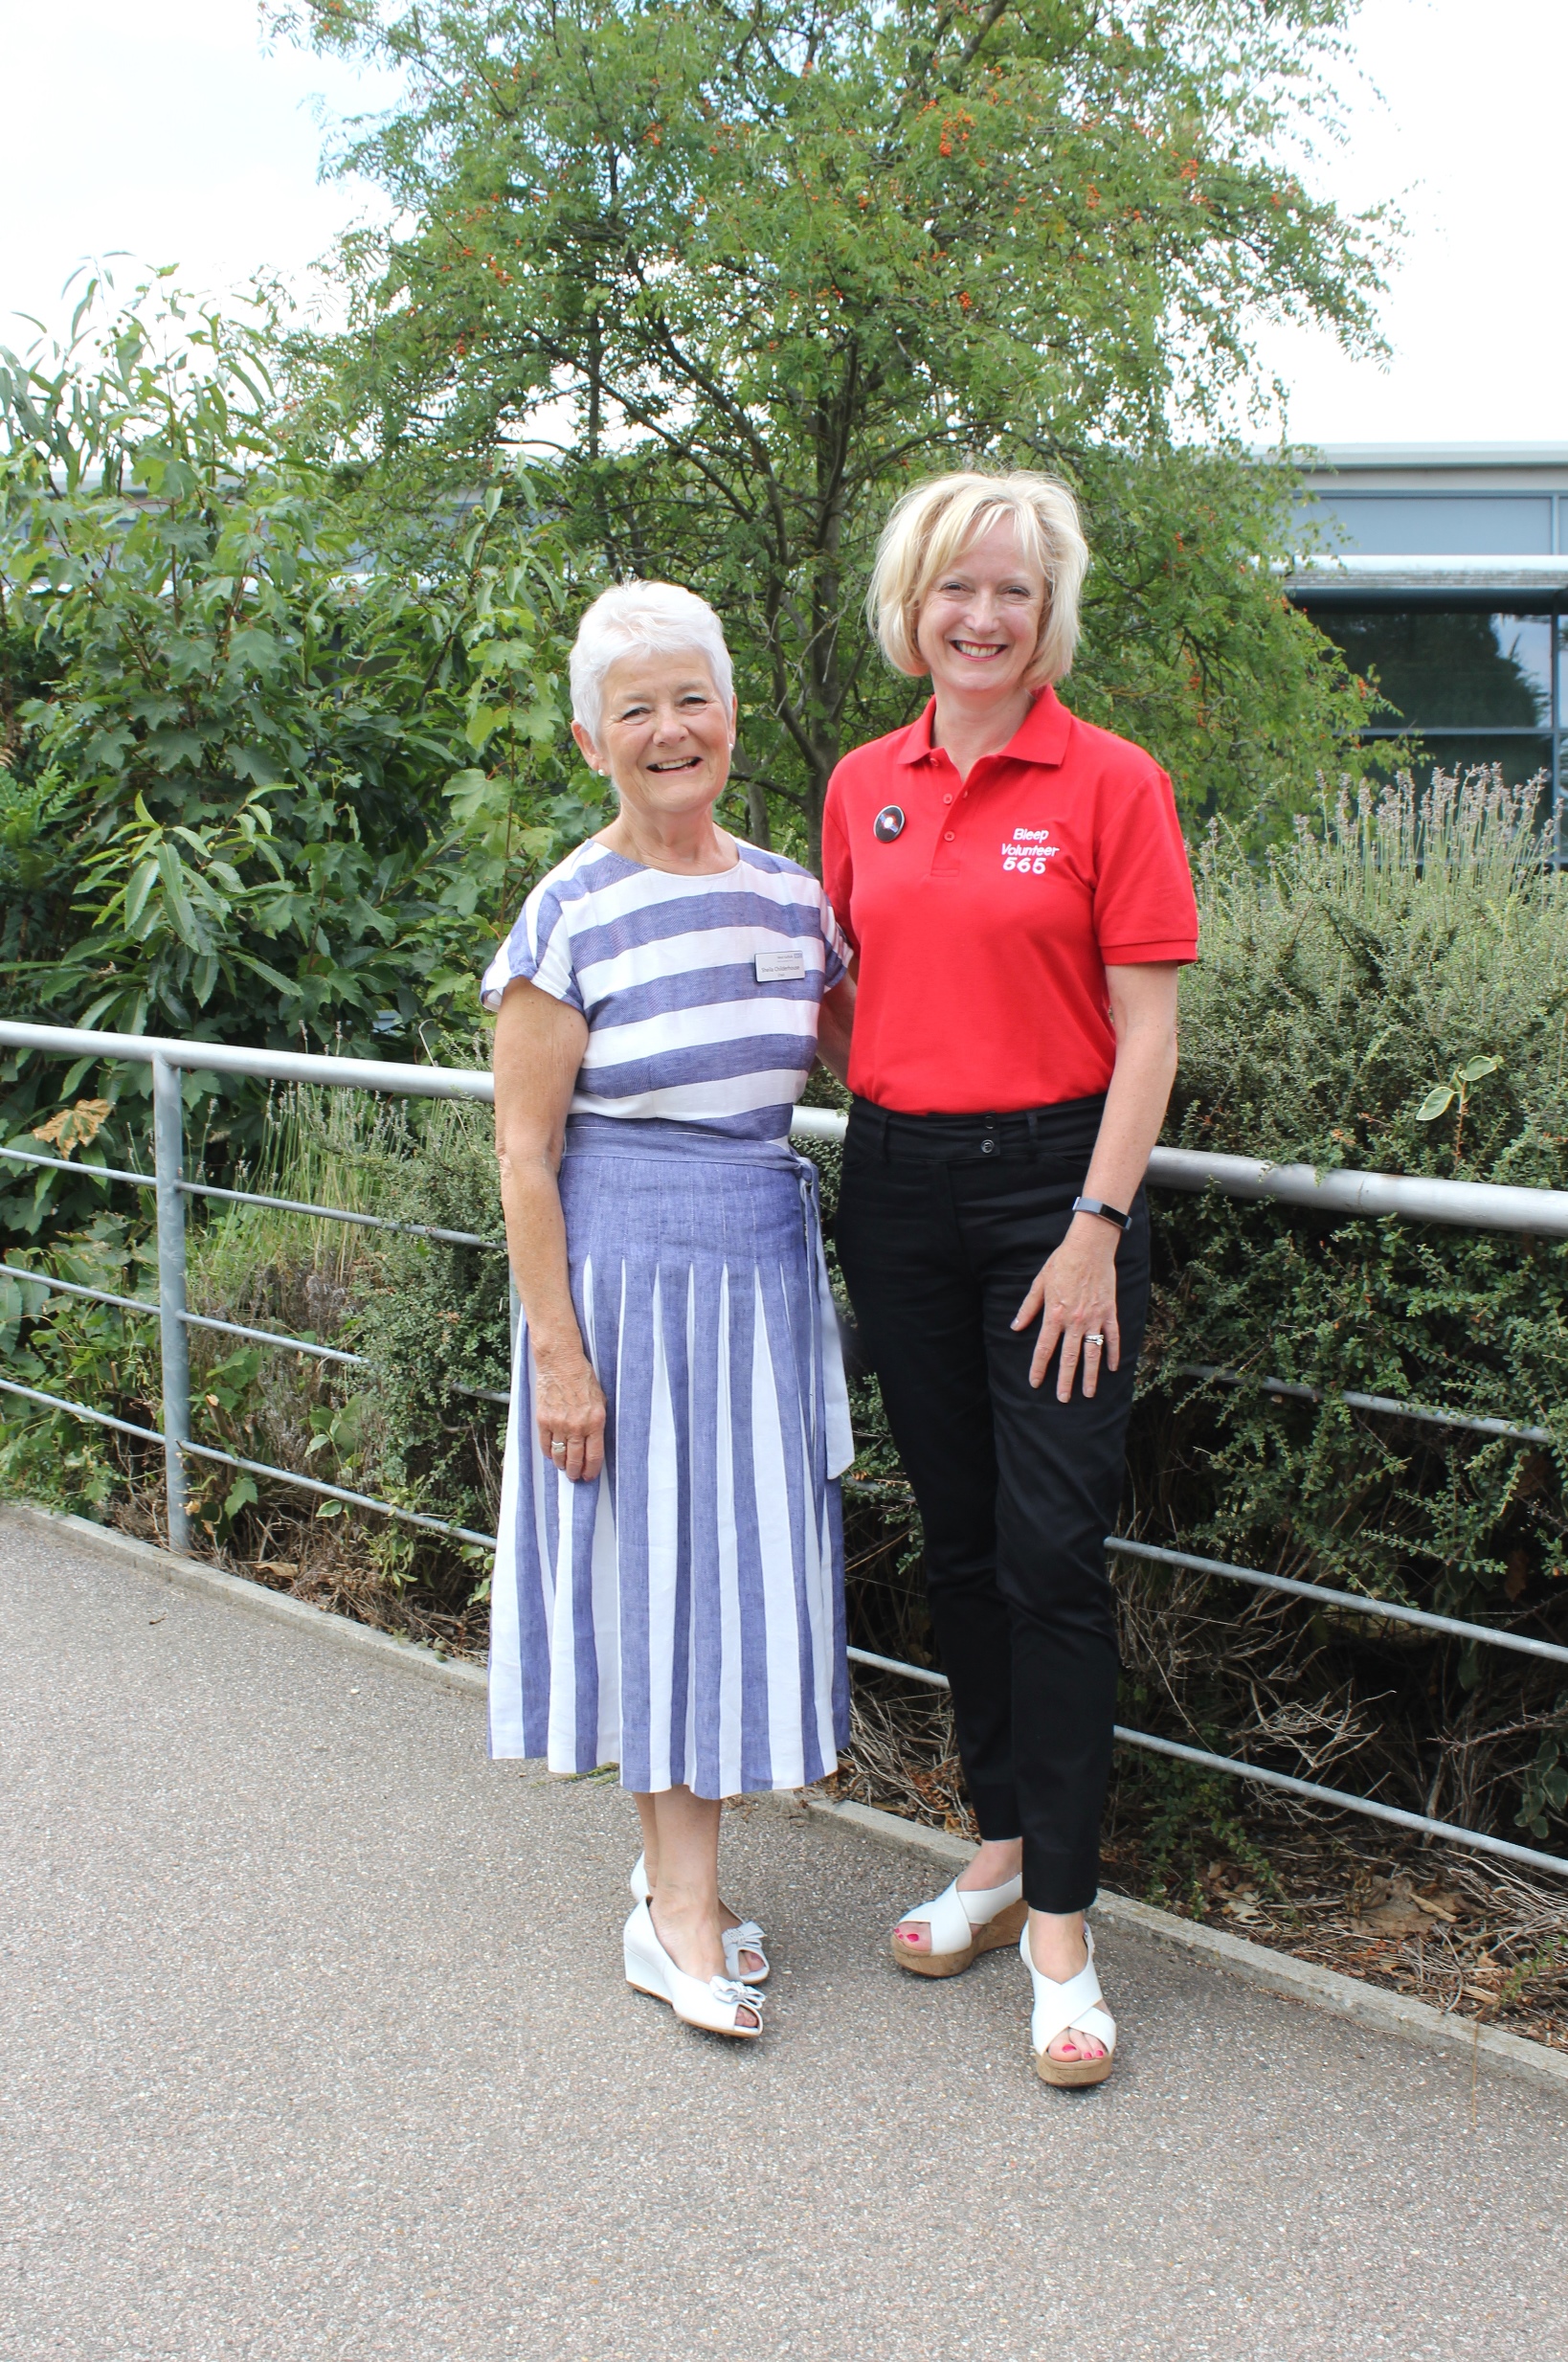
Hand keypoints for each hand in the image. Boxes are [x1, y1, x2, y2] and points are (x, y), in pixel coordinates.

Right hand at [534, 1343, 606, 1481]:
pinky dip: (549, 1452)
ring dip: (562, 1465)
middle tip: (575, 1477)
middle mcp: (577, 1426)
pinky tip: (552, 1454)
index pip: (594, 1455)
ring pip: (559, 1455)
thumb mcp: (600, 1400)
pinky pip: (545, 1444)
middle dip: (575, 1472)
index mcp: (595, 1422)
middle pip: (575, 1459)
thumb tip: (595, 1441)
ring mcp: (558, 1424)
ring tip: (564, 1467)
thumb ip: (598, 1422)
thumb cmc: (583, 1378)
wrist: (561, 1363)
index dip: (591, 1470)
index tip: (589, 1476)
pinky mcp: (543, 1419)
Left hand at [1011, 1215, 1119, 1400]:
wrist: (1090, 1246)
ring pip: (1092, 1354)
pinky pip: (1112, 1338)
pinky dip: (1113, 1353)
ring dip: (1090, 1376)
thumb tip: (1015, 1327)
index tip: (1036, 1383)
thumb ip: (1028, 1308)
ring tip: (1088, 1393)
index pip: (1044, 1348)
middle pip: (1069, 1357)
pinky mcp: (1109, 1312)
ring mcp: (1094, 1318)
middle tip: (1063, 1399)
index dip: (1039, 1368)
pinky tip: (1112, 1368)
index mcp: (1054, 1314)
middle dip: (1065, 1380)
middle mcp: (1074, 1321)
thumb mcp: (1039, 1283)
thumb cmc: (1061, 1262)